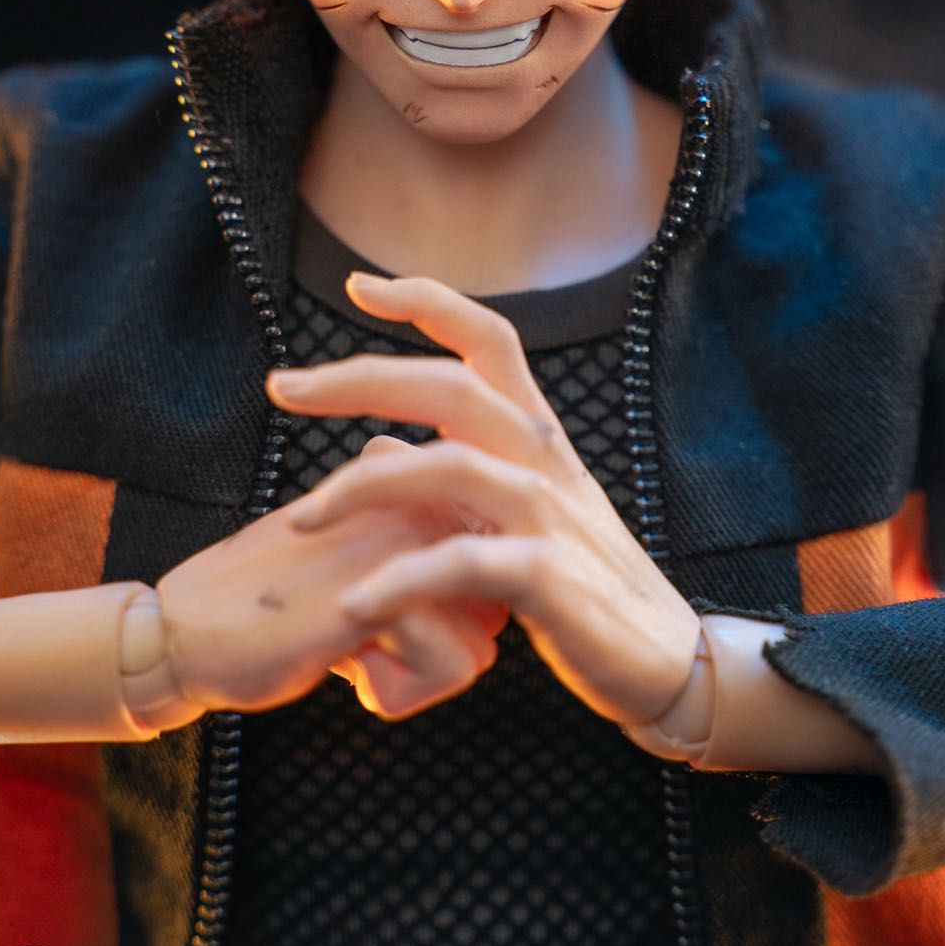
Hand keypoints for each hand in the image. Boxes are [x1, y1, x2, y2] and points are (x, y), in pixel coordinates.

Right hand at [152, 448, 503, 725]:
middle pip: (496, 615)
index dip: (443, 625)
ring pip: (479, 645)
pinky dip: (395, 693)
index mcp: (416, 482)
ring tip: (347, 646)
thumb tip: (500, 606)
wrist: (183, 633)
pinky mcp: (382, 583)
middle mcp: (419, 494)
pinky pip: (450, 669)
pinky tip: (339, 665)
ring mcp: (402, 533)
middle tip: (358, 635)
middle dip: (436, 654)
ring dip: (414, 676)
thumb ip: (435, 572)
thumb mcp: (370, 576)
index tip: (371, 612)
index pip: (496, 580)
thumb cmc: (279, 614)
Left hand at [267, 272, 701, 729]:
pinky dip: (401, 581)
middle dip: (358, 378)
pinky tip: (354, 605)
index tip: (359, 286)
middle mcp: (543, 459)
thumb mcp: (516, 518)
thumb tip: (377, 445)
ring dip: (362, 487)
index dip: (426, 302)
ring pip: (448, 467)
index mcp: (535, 436)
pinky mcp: (550, 579)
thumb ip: (450, 477)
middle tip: (281, 386)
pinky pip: (462, 564)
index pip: (487, 339)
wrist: (663, 659)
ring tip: (301, 518)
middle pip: (451, 386)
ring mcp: (549, 515)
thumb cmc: (582, 586)